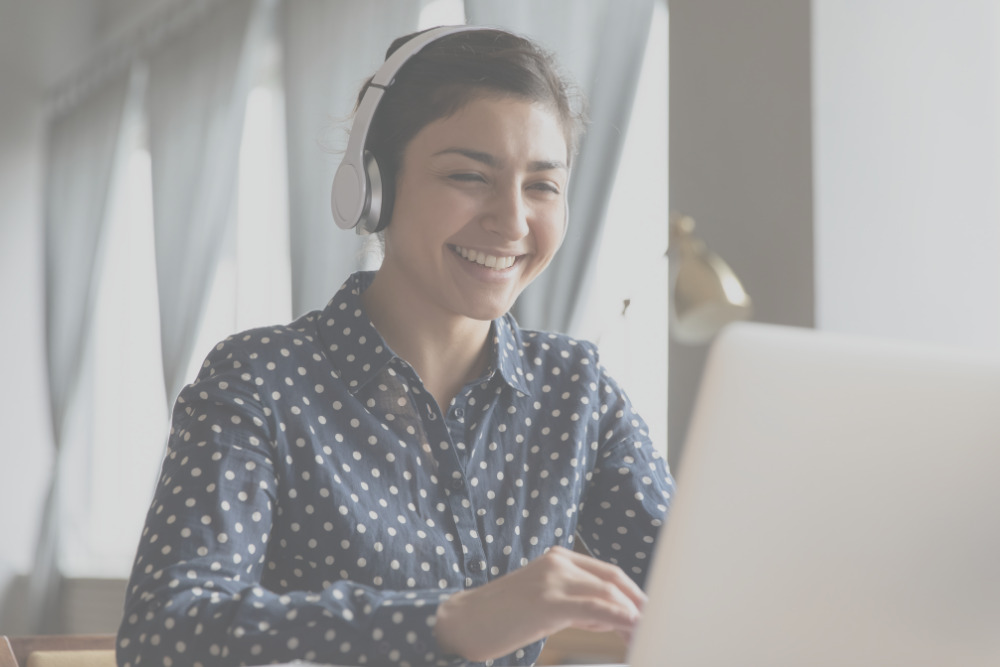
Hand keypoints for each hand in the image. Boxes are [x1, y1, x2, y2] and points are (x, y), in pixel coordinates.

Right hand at [433, 546, 645, 661]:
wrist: (461, 622)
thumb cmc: (501, 618)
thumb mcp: (544, 604)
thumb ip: (577, 605)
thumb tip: (613, 619)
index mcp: (558, 559)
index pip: (609, 573)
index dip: (634, 595)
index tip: (651, 617)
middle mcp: (558, 562)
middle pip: (614, 580)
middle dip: (640, 605)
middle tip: (657, 627)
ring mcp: (552, 579)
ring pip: (608, 592)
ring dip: (633, 615)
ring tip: (646, 635)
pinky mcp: (548, 601)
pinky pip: (594, 608)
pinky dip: (619, 618)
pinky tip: (632, 630)